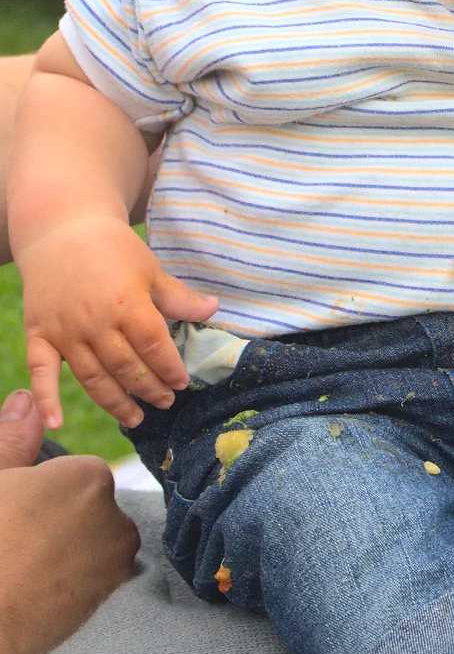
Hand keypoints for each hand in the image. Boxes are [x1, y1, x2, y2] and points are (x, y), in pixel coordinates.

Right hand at [0, 389, 139, 653]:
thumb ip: (12, 438)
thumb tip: (27, 399)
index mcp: (88, 477)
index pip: (74, 475)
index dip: (41, 493)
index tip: (15, 512)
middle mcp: (115, 516)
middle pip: (88, 510)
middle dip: (60, 522)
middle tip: (16, 544)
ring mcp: (115, 565)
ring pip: (94, 546)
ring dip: (70, 554)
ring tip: (25, 571)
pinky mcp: (109, 604)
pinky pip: (94, 582)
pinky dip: (73, 585)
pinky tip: (38, 595)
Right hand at [21, 216, 217, 429]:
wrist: (62, 230)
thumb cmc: (112, 248)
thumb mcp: (150, 268)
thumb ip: (178, 297)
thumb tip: (215, 309)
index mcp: (127, 304)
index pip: (154, 347)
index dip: (170, 368)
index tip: (182, 383)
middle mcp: (95, 323)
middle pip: (126, 367)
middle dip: (149, 389)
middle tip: (165, 402)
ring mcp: (65, 332)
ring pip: (93, 378)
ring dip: (116, 402)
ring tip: (136, 417)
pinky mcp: (39, 335)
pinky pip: (41, 372)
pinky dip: (46, 399)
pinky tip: (55, 423)